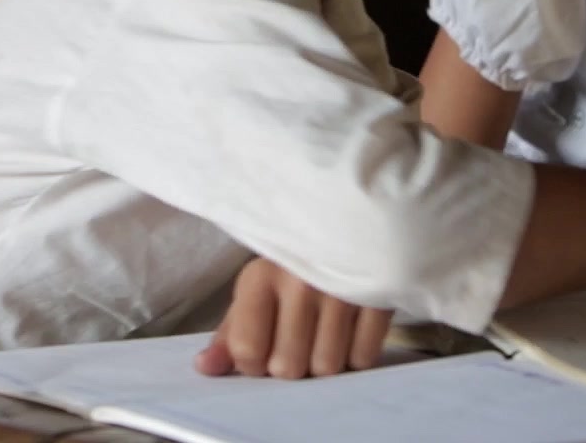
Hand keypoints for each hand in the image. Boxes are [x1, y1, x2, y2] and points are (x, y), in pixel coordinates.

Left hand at [194, 257, 392, 378]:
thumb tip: (206, 368)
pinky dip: (356, 354)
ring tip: (324, 335)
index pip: (247, 351)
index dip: (252, 362)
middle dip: (291, 364)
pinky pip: (363, 356)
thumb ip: (231, 332)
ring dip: (325, 361)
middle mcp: (300, 282)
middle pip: (288, 367)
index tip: (262, 347)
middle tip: (297, 341)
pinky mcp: (378, 296)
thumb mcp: (256, 288)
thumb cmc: (293, 262)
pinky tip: (350, 330)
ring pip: (327, 367)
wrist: (347, 216)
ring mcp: (342, 289)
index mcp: (261, 277)